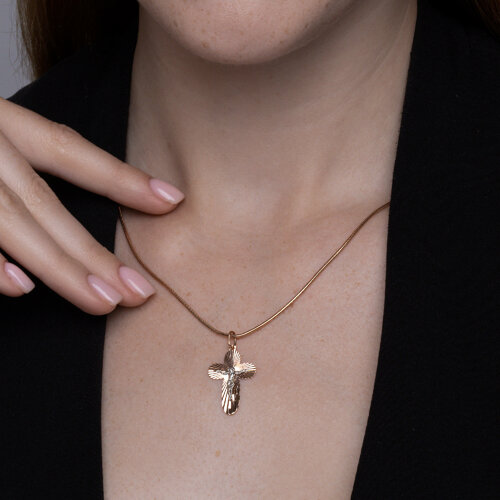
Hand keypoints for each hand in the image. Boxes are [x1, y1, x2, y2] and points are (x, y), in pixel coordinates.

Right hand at [0, 97, 183, 314]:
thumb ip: (22, 157)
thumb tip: (69, 209)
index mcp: (1, 124)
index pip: (69, 150)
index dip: (120, 178)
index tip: (173, 201)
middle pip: (45, 204)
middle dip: (92, 252)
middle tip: (139, 292)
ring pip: (14, 225)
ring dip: (60, 266)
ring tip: (104, 301)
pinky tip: (22, 289)